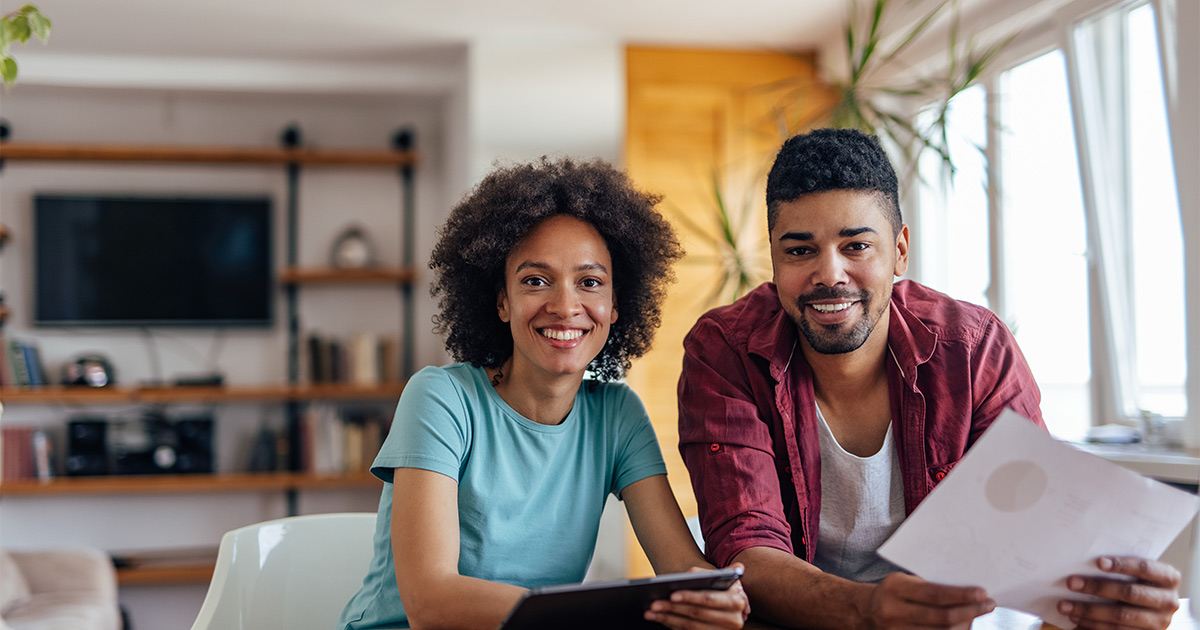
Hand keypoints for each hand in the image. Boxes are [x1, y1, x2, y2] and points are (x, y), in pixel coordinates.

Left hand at [644, 564, 750, 629]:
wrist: (729, 604)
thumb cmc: (721, 586)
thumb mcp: (719, 577)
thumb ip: (704, 573)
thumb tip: (688, 575)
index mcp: (737, 601)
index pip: (709, 599)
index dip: (690, 597)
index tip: (672, 595)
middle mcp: (734, 620)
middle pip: (697, 615)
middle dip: (673, 609)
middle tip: (653, 603)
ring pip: (691, 627)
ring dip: (668, 619)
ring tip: (650, 611)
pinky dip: (672, 625)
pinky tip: (660, 618)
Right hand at [863, 572, 994, 629]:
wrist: (864, 612)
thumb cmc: (892, 593)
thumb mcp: (904, 581)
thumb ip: (929, 587)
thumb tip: (967, 594)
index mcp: (895, 588)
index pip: (935, 594)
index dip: (961, 595)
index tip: (982, 593)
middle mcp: (893, 612)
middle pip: (941, 618)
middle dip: (970, 612)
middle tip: (988, 605)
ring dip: (964, 626)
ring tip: (976, 617)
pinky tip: (962, 628)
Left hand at [1058, 556, 1180, 629]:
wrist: (1148, 608)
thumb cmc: (1135, 581)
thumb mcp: (1135, 572)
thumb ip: (1119, 566)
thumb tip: (1084, 558)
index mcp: (1168, 578)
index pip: (1145, 568)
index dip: (1123, 565)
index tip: (1098, 562)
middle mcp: (1168, 601)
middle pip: (1130, 593)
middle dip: (1098, 587)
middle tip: (1071, 582)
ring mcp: (1158, 622)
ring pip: (1121, 617)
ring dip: (1089, 611)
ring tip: (1065, 605)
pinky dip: (1093, 625)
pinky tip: (1076, 619)